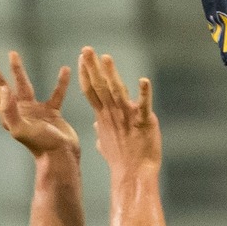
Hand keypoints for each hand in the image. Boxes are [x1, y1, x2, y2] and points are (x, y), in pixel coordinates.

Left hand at [0, 49, 78, 160]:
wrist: (61, 157)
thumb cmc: (40, 145)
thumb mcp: (21, 129)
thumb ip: (9, 109)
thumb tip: (3, 88)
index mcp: (8, 114)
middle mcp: (19, 110)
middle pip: (3, 84)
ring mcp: (34, 110)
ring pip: (24, 84)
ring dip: (18, 70)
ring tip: (13, 54)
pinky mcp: (51, 112)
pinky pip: (56, 93)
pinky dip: (60, 82)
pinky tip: (65, 70)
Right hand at [78, 48, 161, 173]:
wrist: (134, 176)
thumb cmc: (122, 161)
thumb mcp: (107, 144)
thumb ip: (102, 132)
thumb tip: (97, 127)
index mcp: (103, 117)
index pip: (91, 91)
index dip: (86, 74)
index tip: (82, 58)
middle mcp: (112, 114)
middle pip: (100, 86)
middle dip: (92, 67)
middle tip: (87, 49)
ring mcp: (127, 117)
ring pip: (117, 91)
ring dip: (111, 74)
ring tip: (106, 58)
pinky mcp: (144, 121)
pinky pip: (144, 105)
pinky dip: (144, 92)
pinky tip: (144, 80)